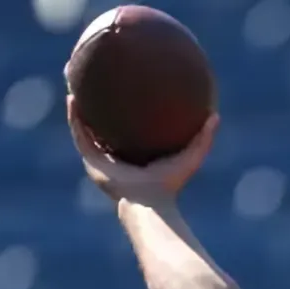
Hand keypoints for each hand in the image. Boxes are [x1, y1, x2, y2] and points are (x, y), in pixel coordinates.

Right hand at [68, 96, 217, 203]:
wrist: (151, 203)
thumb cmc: (171, 185)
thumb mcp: (190, 157)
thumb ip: (203, 138)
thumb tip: (216, 115)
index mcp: (137, 159)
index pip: (127, 134)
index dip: (123, 114)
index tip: (123, 93)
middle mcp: (116, 160)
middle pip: (102, 129)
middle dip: (97, 108)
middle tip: (94, 83)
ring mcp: (101, 162)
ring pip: (85, 130)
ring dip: (79, 109)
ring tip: (74, 85)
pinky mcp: (92, 163)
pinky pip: (79, 135)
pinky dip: (75, 117)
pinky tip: (73, 98)